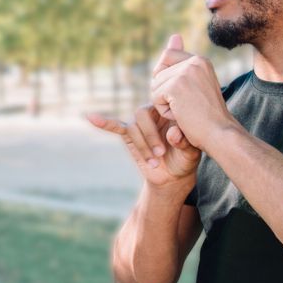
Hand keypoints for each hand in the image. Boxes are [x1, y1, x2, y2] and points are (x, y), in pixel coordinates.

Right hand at [87, 103, 201, 188]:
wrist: (173, 176)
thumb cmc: (185, 160)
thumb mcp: (191, 153)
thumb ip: (184, 142)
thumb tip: (173, 134)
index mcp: (170, 111)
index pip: (160, 106)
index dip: (164, 121)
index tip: (174, 141)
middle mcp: (153, 113)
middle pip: (142, 114)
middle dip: (149, 136)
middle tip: (160, 154)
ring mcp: (139, 124)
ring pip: (132, 127)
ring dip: (142, 146)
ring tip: (154, 162)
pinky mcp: (128, 136)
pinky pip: (115, 126)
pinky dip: (104, 122)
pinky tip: (91, 117)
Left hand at [149, 36, 234, 149]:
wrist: (220, 134)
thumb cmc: (209, 117)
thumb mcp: (197, 85)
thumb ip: (183, 63)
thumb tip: (174, 35)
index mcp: (200, 60)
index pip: (167, 56)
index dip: (166, 76)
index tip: (181, 94)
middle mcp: (194, 61)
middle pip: (158, 72)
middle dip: (165, 93)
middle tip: (188, 106)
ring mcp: (185, 72)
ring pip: (155, 86)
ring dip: (165, 104)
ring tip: (187, 111)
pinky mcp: (176, 86)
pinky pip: (155, 98)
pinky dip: (165, 111)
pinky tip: (182, 116)